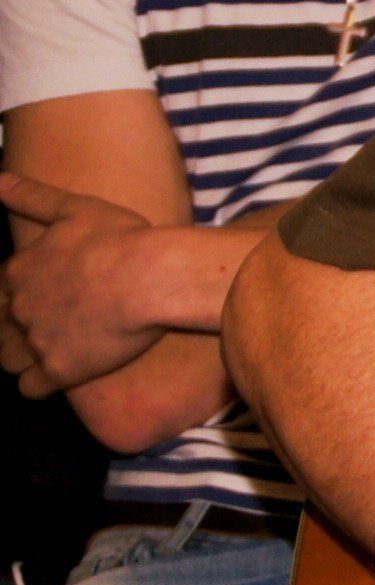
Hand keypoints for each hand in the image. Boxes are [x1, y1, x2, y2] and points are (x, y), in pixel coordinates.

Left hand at [1, 172, 166, 396]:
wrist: (150, 276)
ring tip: (53, 352)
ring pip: (8, 360)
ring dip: (22, 358)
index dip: (26, 292)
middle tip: (58, 323)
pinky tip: (62, 372)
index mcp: (20, 270)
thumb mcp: (75, 207)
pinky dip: (39, 384)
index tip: (54, 292)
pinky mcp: (60, 370)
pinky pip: (30, 388)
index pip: (5, 288)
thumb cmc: (120, 238)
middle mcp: (19, 307)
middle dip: (20, 328)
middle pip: (2, 327)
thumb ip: (31, 196)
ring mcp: (37, 341)